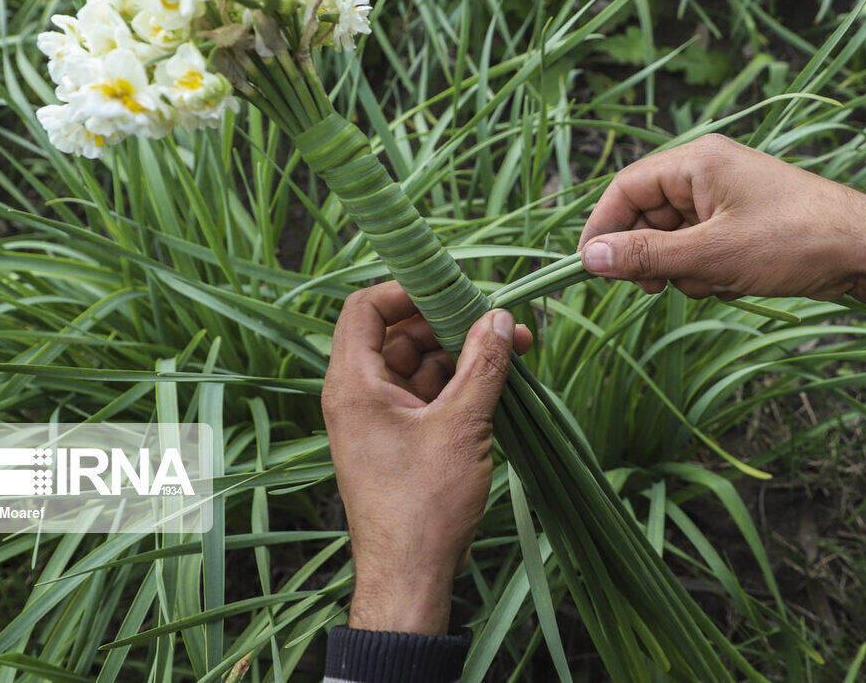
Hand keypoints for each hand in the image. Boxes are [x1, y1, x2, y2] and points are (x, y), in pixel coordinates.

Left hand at [322, 283, 532, 634]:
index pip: (365, 308)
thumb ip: (482, 365)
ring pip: (419, 365)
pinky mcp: (400, 441)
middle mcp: (359, 396)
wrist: (411, 576)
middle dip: (450, 322)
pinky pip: (427, 395)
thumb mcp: (461, 425)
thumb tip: (498, 317)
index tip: (452, 288)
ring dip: (462, 354)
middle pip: (398, 334)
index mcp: (353, 385)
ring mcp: (379, 419)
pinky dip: (459, 384)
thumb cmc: (424, 504)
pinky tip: (499, 382)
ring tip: (512, 350)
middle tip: (498, 321)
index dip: (406, 290)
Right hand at [578, 134, 865, 351]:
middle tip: (658, 290)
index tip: (591, 270)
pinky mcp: (743, 223)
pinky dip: (708, 271)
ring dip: (683, 269)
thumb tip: (590, 259)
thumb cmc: (794, 241)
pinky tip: (734, 283)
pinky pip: (702, 247)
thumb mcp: (713, 254)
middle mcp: (708, 171)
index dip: (603, 228)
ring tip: (715, 282)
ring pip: (675, 237)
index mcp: (698, 160)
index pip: (626, 188)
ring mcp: (727, 198)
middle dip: (652, 256)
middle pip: (648, 214)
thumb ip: (647, 256)